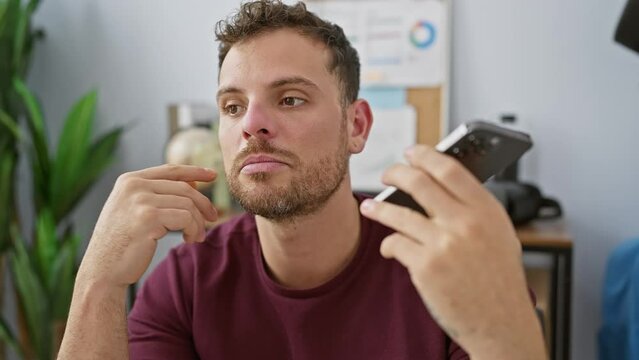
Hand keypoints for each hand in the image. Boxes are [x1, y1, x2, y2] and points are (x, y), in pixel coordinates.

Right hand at [77, 164, 217, 289]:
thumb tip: (193, 183)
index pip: (170, 170)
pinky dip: (194, 229)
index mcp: (129, 180)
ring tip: (196, 237)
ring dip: (198, 222)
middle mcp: (133, 186)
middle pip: (184, 188)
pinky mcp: (148, 218)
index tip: (213, 175)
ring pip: (188, 204)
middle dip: (203, 203)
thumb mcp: (134, 211)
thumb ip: (157, 195)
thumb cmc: (121, 244)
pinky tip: (190, 240)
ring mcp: (140, 201)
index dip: (194, 171)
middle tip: (212, 218)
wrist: (102, 271)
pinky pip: (186, 218)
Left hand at [360, 145, 544, 357]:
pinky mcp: (425, 267)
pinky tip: (388, 246)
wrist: (502, 324)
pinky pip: (394, 243)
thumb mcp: (500, 235)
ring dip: (378, 207)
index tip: (411, 153)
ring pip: (398, 212)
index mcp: (487, 210)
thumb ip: (474, 209)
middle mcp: (465, 223)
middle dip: (395, 173)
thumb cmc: (501, 282)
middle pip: (418, 182)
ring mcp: (443, 244)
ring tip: (370, 206)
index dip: (425, 155)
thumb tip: (443, 184)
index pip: (450, 168)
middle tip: (387, 175)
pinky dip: (388, 244)